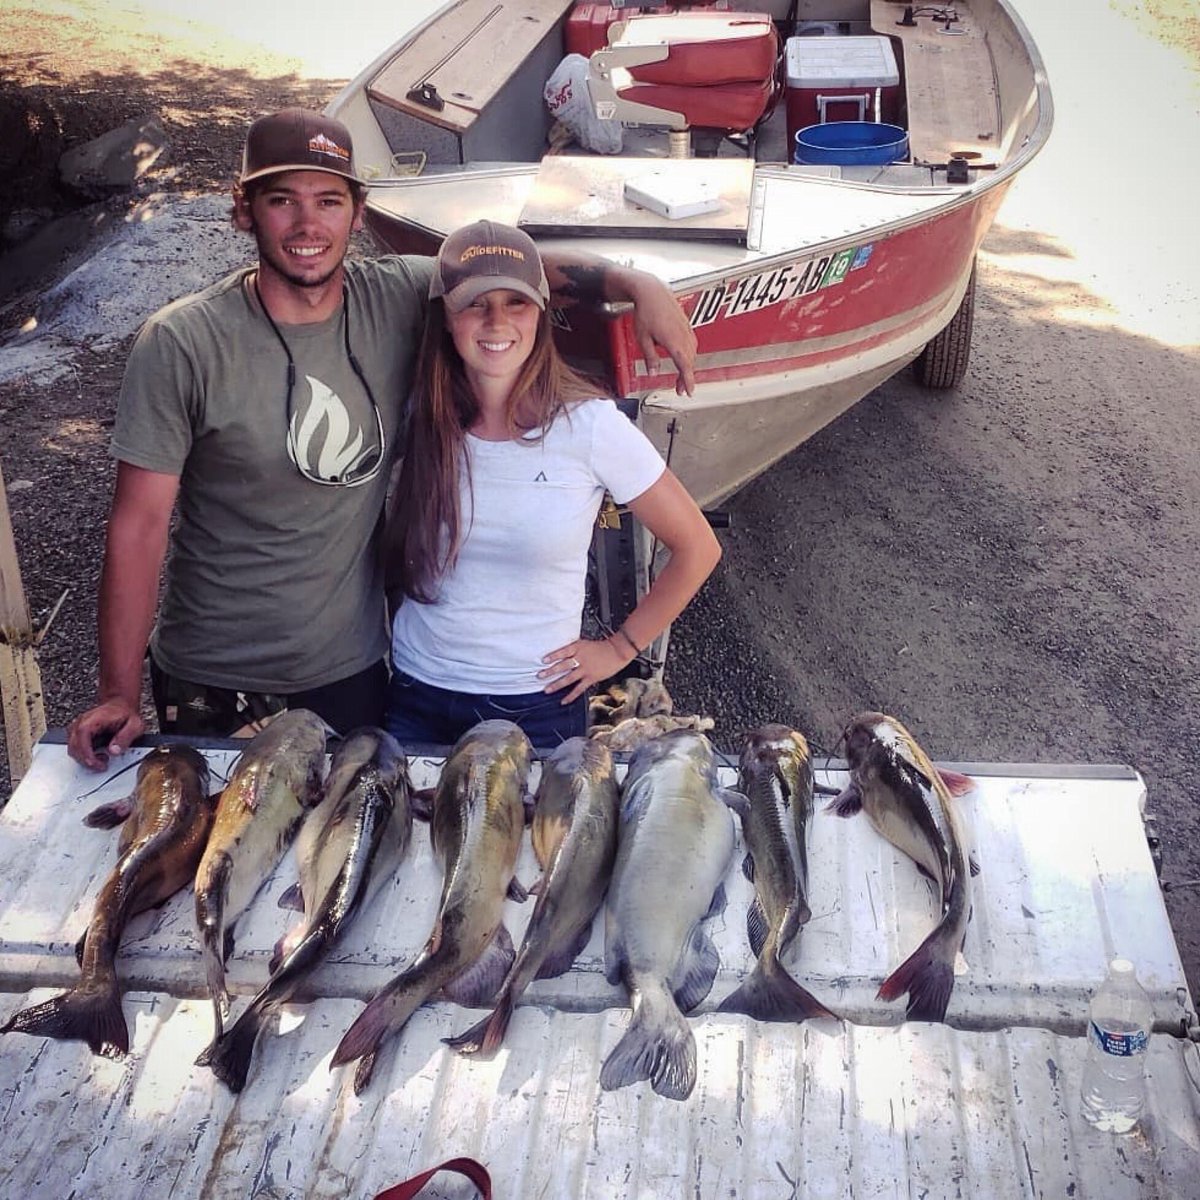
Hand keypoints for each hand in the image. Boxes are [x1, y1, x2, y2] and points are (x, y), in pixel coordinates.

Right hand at [67, 699, 144, 769]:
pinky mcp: (78, 732)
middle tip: (102, 765)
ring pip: (72, 748)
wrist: (120, 705)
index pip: (82, 737)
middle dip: (86, 760)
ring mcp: (78, 727)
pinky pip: (75, 746)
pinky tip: (96, 754)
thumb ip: (125, 737)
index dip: (86, 753)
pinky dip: (84, 754)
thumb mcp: (135, 725)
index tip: (96, 764)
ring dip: (84, 758)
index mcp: (94, 719)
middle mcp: (82, 722)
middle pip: (74, 745)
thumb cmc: (126, 714)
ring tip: (102, 758)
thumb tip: (114, 750)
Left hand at [539, 636, 637, 703]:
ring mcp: (585, 669)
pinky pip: (578, 689)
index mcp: (578, 648)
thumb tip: (561, 656)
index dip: (553, 656)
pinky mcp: (591, 678)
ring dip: (556, 684)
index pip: (563, 651)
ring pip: (568, 678)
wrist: (617, 652)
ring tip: (546, 690)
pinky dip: (570, 696)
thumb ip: (574, 650)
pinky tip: (563, 701)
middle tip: (539, 675)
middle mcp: (580, 659)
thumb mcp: (585, 644)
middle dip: (550, 671)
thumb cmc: (601, 647)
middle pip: (563, 665)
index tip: (543, 660)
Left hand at [626, 275, 696, 395]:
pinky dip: (689, 354)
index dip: (688, 381)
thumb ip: (650, 358)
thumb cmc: (646, 312)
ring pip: (692, 353)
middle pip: (689, 362)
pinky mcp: (686, 324)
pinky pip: (692, 343)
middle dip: (686, 377)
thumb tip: (653, 372)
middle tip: (680, 389)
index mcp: (674, 342)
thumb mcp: (643, 339)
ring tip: (681, 375)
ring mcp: (687, 329)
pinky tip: (683, 357)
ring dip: (688, 366)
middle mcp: (684, 336)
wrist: (652, 291)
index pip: (685, 367)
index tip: (689, 392)